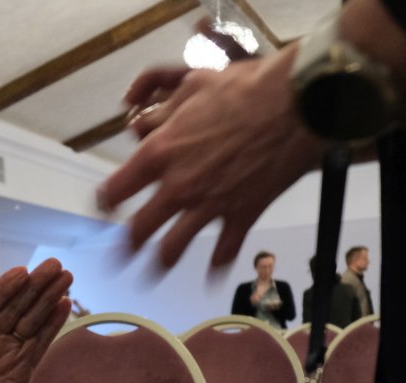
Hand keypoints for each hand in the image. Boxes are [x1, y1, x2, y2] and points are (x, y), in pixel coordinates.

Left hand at [0, 260, 71, 382]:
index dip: (5, 288)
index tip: (21, 271)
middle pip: (16, 307)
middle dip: (35, 286)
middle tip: (55, 264)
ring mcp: (10, 352)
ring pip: (32, 320)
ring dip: (48, 298)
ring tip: (66, 277)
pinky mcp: (25, 368)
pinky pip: (40, 342)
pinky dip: (52, 324)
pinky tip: (64, 306)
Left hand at [97, 43, 323, 269]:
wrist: (300, 101)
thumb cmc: (247, 87)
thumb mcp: (192, 86)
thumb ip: (161, 110)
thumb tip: (139, 124)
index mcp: (159, 153)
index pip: (115, 190)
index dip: (106, 201)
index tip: (106, 207)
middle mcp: (178, 186)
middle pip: (137, 230)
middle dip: (124, 247)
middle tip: (119, 255)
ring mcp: (210, 205)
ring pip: (172, 248)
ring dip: (159, 264)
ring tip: (153, 272)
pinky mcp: (243, 214)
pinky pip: (225, 251)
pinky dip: (217, 265)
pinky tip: (212, 273)